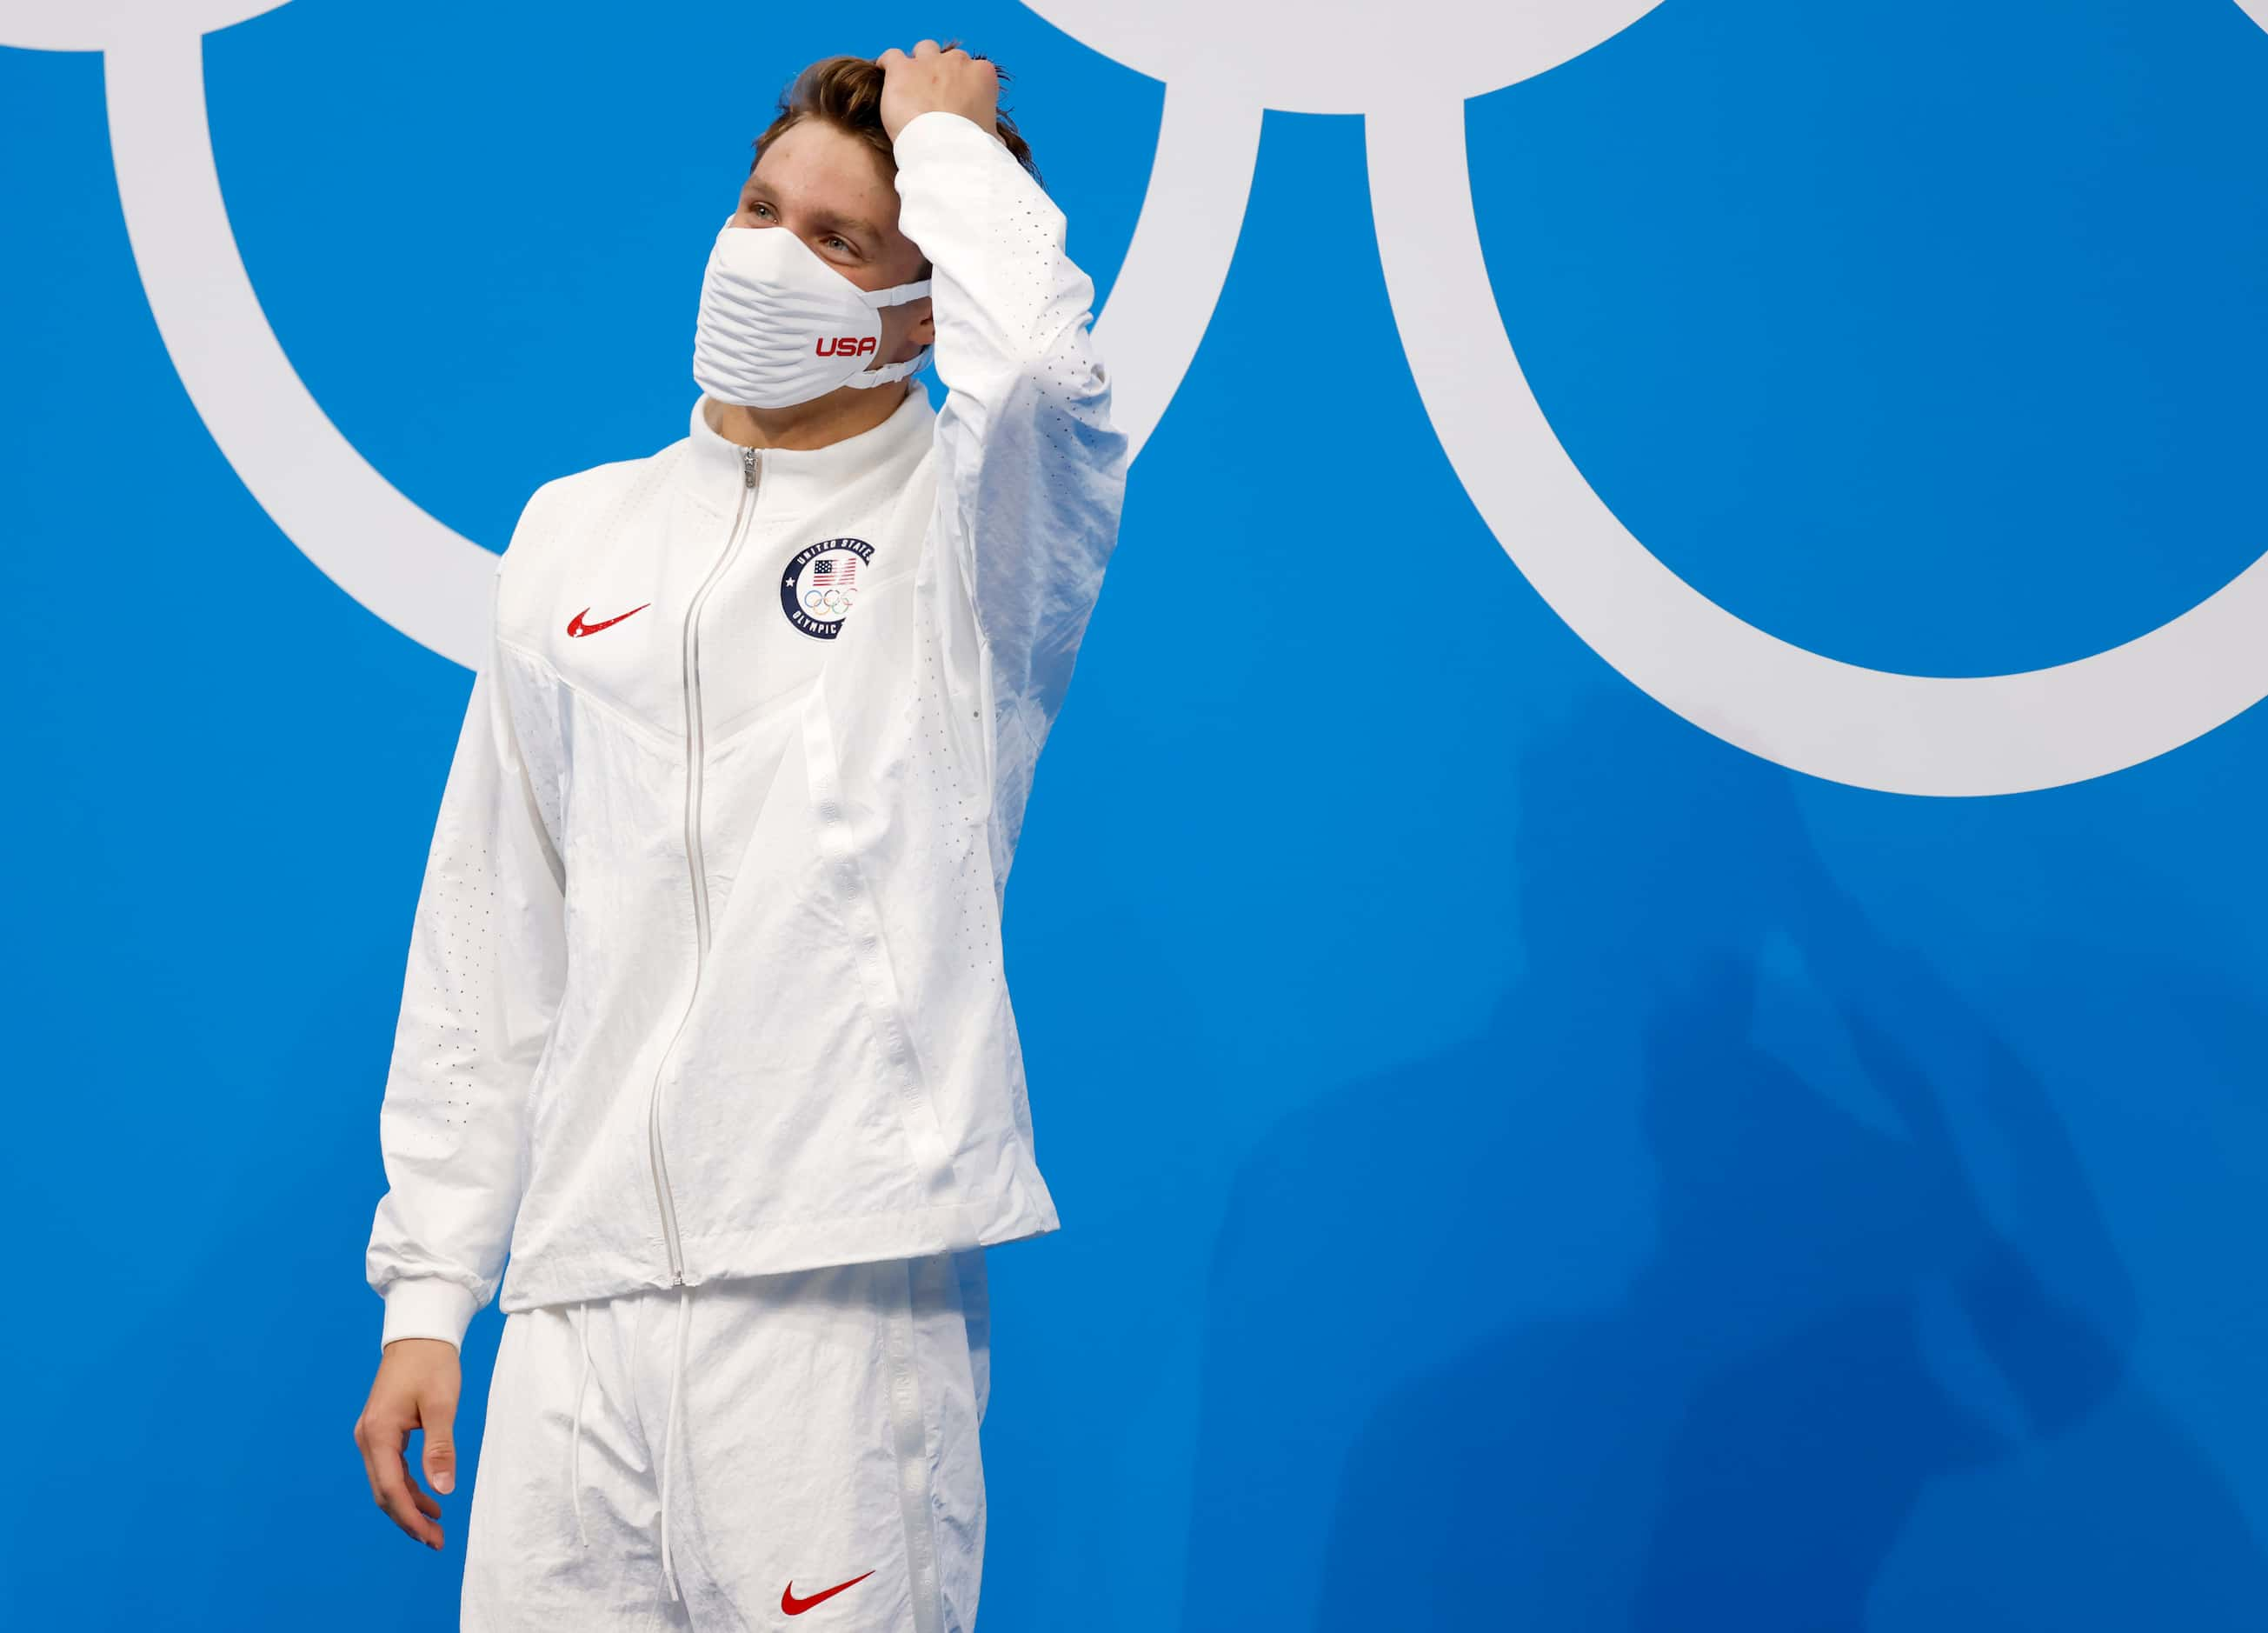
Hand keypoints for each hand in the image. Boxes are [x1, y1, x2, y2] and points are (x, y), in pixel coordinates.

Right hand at [354, 1337, 460, 1549]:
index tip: (432, 1537)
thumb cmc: (432, 1364)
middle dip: (408, 1519)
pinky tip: (429, 1496)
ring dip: (408, 1506)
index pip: (391, 1489)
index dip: (410, 1517)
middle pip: (384, 1492)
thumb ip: (440, 1448)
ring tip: (436, 1525)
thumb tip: (443, 1489)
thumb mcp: (441, 1405)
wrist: (419, 1333)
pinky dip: (408, 1487)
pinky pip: (390, 1469)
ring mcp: (371, 1435)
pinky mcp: (380, 1431)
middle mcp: (367, 1438)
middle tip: (436, 1540)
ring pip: (386, 1483)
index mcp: (378, 1434)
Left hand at [875, 39, 998, 144]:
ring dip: (918, 64)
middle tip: (933, 97)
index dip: (963, 85)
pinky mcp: (902, 70)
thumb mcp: (992, 138)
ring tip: (910, 85)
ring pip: (923, 50)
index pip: (974, 70)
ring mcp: (928, 63)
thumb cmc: (972, 148)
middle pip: (948, 58)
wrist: (945, 152)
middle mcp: (957, 61)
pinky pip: (891, 56)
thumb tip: (995, 144)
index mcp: (983, 75)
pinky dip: (888, 64)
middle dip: (942, 74)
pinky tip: (886, 78)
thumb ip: (990, 131)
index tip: (956, 101)